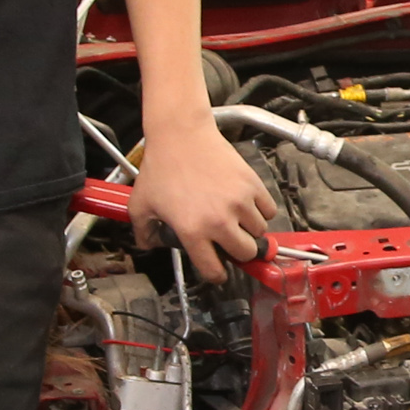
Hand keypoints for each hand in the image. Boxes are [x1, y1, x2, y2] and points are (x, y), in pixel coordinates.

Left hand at [131, 121, 275, 282]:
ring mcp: (239, 202)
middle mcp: (219, 221)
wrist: (180, 134)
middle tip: (231, 243)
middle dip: (239, 252)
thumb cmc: (161, 166)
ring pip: (260, 232)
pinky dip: (262, 211)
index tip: (219, 271)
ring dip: (250, 230)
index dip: (216, 274)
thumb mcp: (141, 204)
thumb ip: (142, 232)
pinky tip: (248, 206)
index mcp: (192, 231)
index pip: (214, 270)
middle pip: (245, 253)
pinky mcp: (252, 185)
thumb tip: (148, 246)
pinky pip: (269, 210)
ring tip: (237, 221)